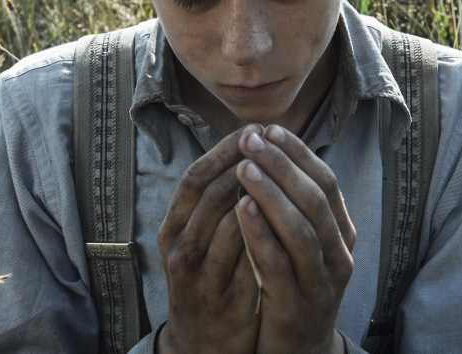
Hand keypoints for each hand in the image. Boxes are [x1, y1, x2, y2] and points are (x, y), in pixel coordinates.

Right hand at [157, 125, 262, 353]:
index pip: (193, 178)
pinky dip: (267, 235)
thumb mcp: (200, 240)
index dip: (223, 150)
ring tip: (284, 170)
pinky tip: (288, 217)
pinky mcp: (224, 302)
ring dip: (259, 194)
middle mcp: (178, 250)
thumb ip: (216, 203)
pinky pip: (248, 262)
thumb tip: (245, 151)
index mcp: (172, 229)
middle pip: (209, 194)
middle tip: (273, 141)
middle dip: (245, 163)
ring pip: (228, 225)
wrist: (203, 345)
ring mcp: (199, 278)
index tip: (254, 129)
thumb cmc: (209, 279)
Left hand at [235, 125, 354, 353]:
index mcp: (342, 236)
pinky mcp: (296, 308)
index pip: (326, 183)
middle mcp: (339, 257)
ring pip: (302, 229)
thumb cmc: (293, 288)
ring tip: (243, 166)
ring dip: (271, 193)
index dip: (299, 154)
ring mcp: (321, 284)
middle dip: (282, 165)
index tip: (270, 129)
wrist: (297, 352)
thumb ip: (295, 207)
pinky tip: (240, 209)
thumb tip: (273, 151)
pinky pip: (279, 264)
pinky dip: (261, 233)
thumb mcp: (303, 246)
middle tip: (251, 139)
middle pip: (316, 200)